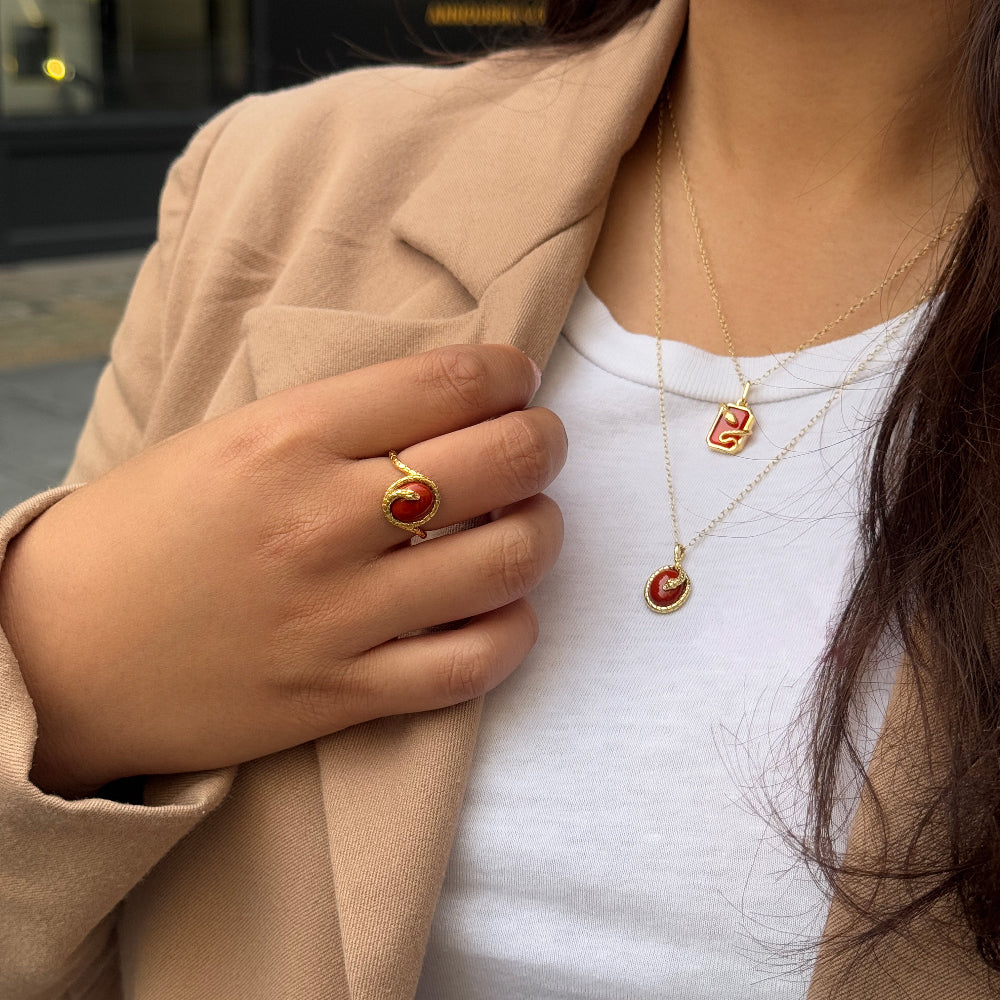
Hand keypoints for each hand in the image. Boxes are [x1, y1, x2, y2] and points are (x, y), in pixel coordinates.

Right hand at [0, 344, 565, 797]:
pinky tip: (504, 610)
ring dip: (543, 530)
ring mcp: (337, 615)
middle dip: (543, 441)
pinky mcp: (342, 694)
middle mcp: (321, 520)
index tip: (516, 380)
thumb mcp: (224, 442)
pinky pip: (473, 665)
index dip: (508, 373)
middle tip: (538, 443)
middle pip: (499, 462)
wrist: (55, 658)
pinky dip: (513, 631)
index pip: (447, 382)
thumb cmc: (139, 537)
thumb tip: (446, 407)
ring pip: (507, 560)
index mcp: (284, 437)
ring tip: (530, 520)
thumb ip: (336, 422)